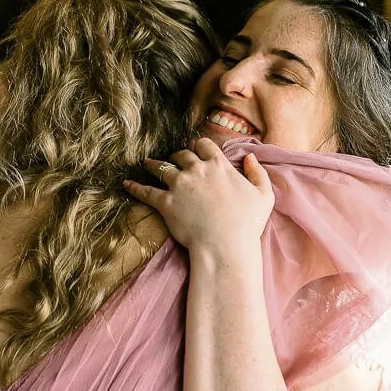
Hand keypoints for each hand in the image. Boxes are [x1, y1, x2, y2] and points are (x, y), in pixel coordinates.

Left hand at [124, 137, 272, 259]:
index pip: (204, 145)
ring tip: (147, 163)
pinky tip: (126, 184)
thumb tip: (250, 157)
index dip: (199, 146)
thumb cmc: (247, 224)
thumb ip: (258, 173)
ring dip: (153, 164)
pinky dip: (135, 187)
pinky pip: (146, 191)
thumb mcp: (264, 195)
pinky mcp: (165, 203)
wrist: (225, 245)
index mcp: (218, 165)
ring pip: (161, 167)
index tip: (196, 150)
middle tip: (174, 159)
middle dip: (177, 156)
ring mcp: (179, 185)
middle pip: (182, 154)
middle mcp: (197, 170)